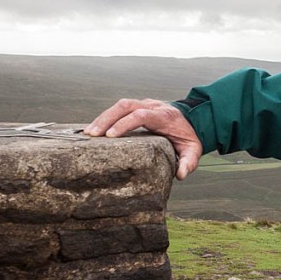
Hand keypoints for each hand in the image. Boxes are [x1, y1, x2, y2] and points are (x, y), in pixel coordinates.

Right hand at [84, 98, 202, 179]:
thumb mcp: (193, 149)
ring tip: (88, 133)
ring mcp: (144, 104)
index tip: (110, 136)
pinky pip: (119, 108)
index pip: (141, 115)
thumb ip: (189, 162)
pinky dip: (106, 117)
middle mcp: (152, 106)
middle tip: (92, 135)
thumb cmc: (188, 136)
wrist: (192, 118)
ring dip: (103, 118)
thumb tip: (180, 175)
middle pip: (125, 106)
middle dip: (107, 119)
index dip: (124, 124)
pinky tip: (95, 130)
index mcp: (164, 116)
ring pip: (120, 105)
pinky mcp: (138, 106)